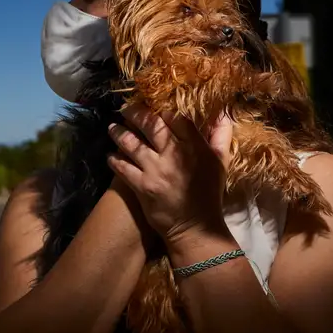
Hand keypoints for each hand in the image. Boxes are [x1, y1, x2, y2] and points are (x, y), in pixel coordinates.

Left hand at [107, 103, 233, 249]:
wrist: (195, 228)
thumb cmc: (209, 193)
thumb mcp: (221, 162)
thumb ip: (220, 134)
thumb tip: (222, 111)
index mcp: (194, 147)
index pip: (175, 118)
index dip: (161, 108)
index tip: (152, 104)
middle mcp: (174, 155)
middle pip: (150, 125)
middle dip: (135, 113)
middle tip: (126, 108)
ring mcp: (155, 171)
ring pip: (131, 143)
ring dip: (119, 133)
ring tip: (113, 128)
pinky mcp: (142, 187)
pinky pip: (122, 167)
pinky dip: (114, 159)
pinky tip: (110, 154)